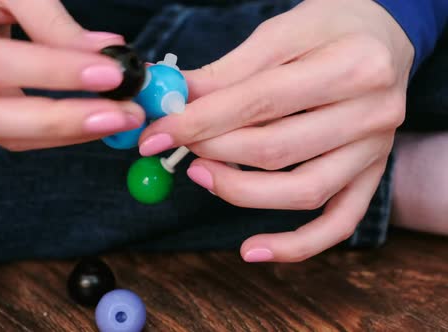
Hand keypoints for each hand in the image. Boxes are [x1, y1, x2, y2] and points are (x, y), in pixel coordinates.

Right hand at [0, 0, 143, 150]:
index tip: (108, 74)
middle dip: (62, 120)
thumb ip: (50, 19)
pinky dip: (58, 133)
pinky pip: (13, 135)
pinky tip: (95, 121)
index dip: (50, 73)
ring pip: (4, 134)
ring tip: (119, 119)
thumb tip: (105, 54)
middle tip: (120, 115)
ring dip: (67, 132)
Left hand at [138, 0, 413, 261]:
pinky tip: (252, 250)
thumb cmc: (330, 27)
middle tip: (176, 146)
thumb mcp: (279, 32)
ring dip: (240, 192)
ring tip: (199, 174)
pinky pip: (337, 223)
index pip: (260, 102)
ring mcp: (376, 150)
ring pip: (303, 191)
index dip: (201, 121)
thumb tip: (172, 101)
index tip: (157, 134)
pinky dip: (296, 245)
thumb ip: (227, 72)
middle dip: (214, 152)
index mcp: (353, 64)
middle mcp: (374, 112)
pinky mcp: (372, 176)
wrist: (383, 37)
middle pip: (277, 150)